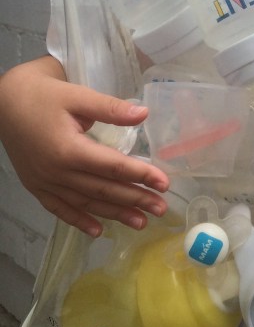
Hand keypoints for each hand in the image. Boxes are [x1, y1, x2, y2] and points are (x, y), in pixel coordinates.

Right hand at [0, 56, 169, 236]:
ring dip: (114, 214)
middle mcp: (57, 172)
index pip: (113, 167)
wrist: (3, 102)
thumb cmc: (43, 94)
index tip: (164, 184)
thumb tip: (143, 113)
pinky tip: (97, 231)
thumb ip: (111, 108)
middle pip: (103, 189)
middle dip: (135, 200)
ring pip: (85, 202)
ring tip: (140, 223)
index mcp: (69, 149)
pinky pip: (60, 209)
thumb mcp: (78, 95)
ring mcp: (45, 182)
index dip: (141, 175)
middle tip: (161, 209)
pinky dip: (79, 220)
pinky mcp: (36, 186)